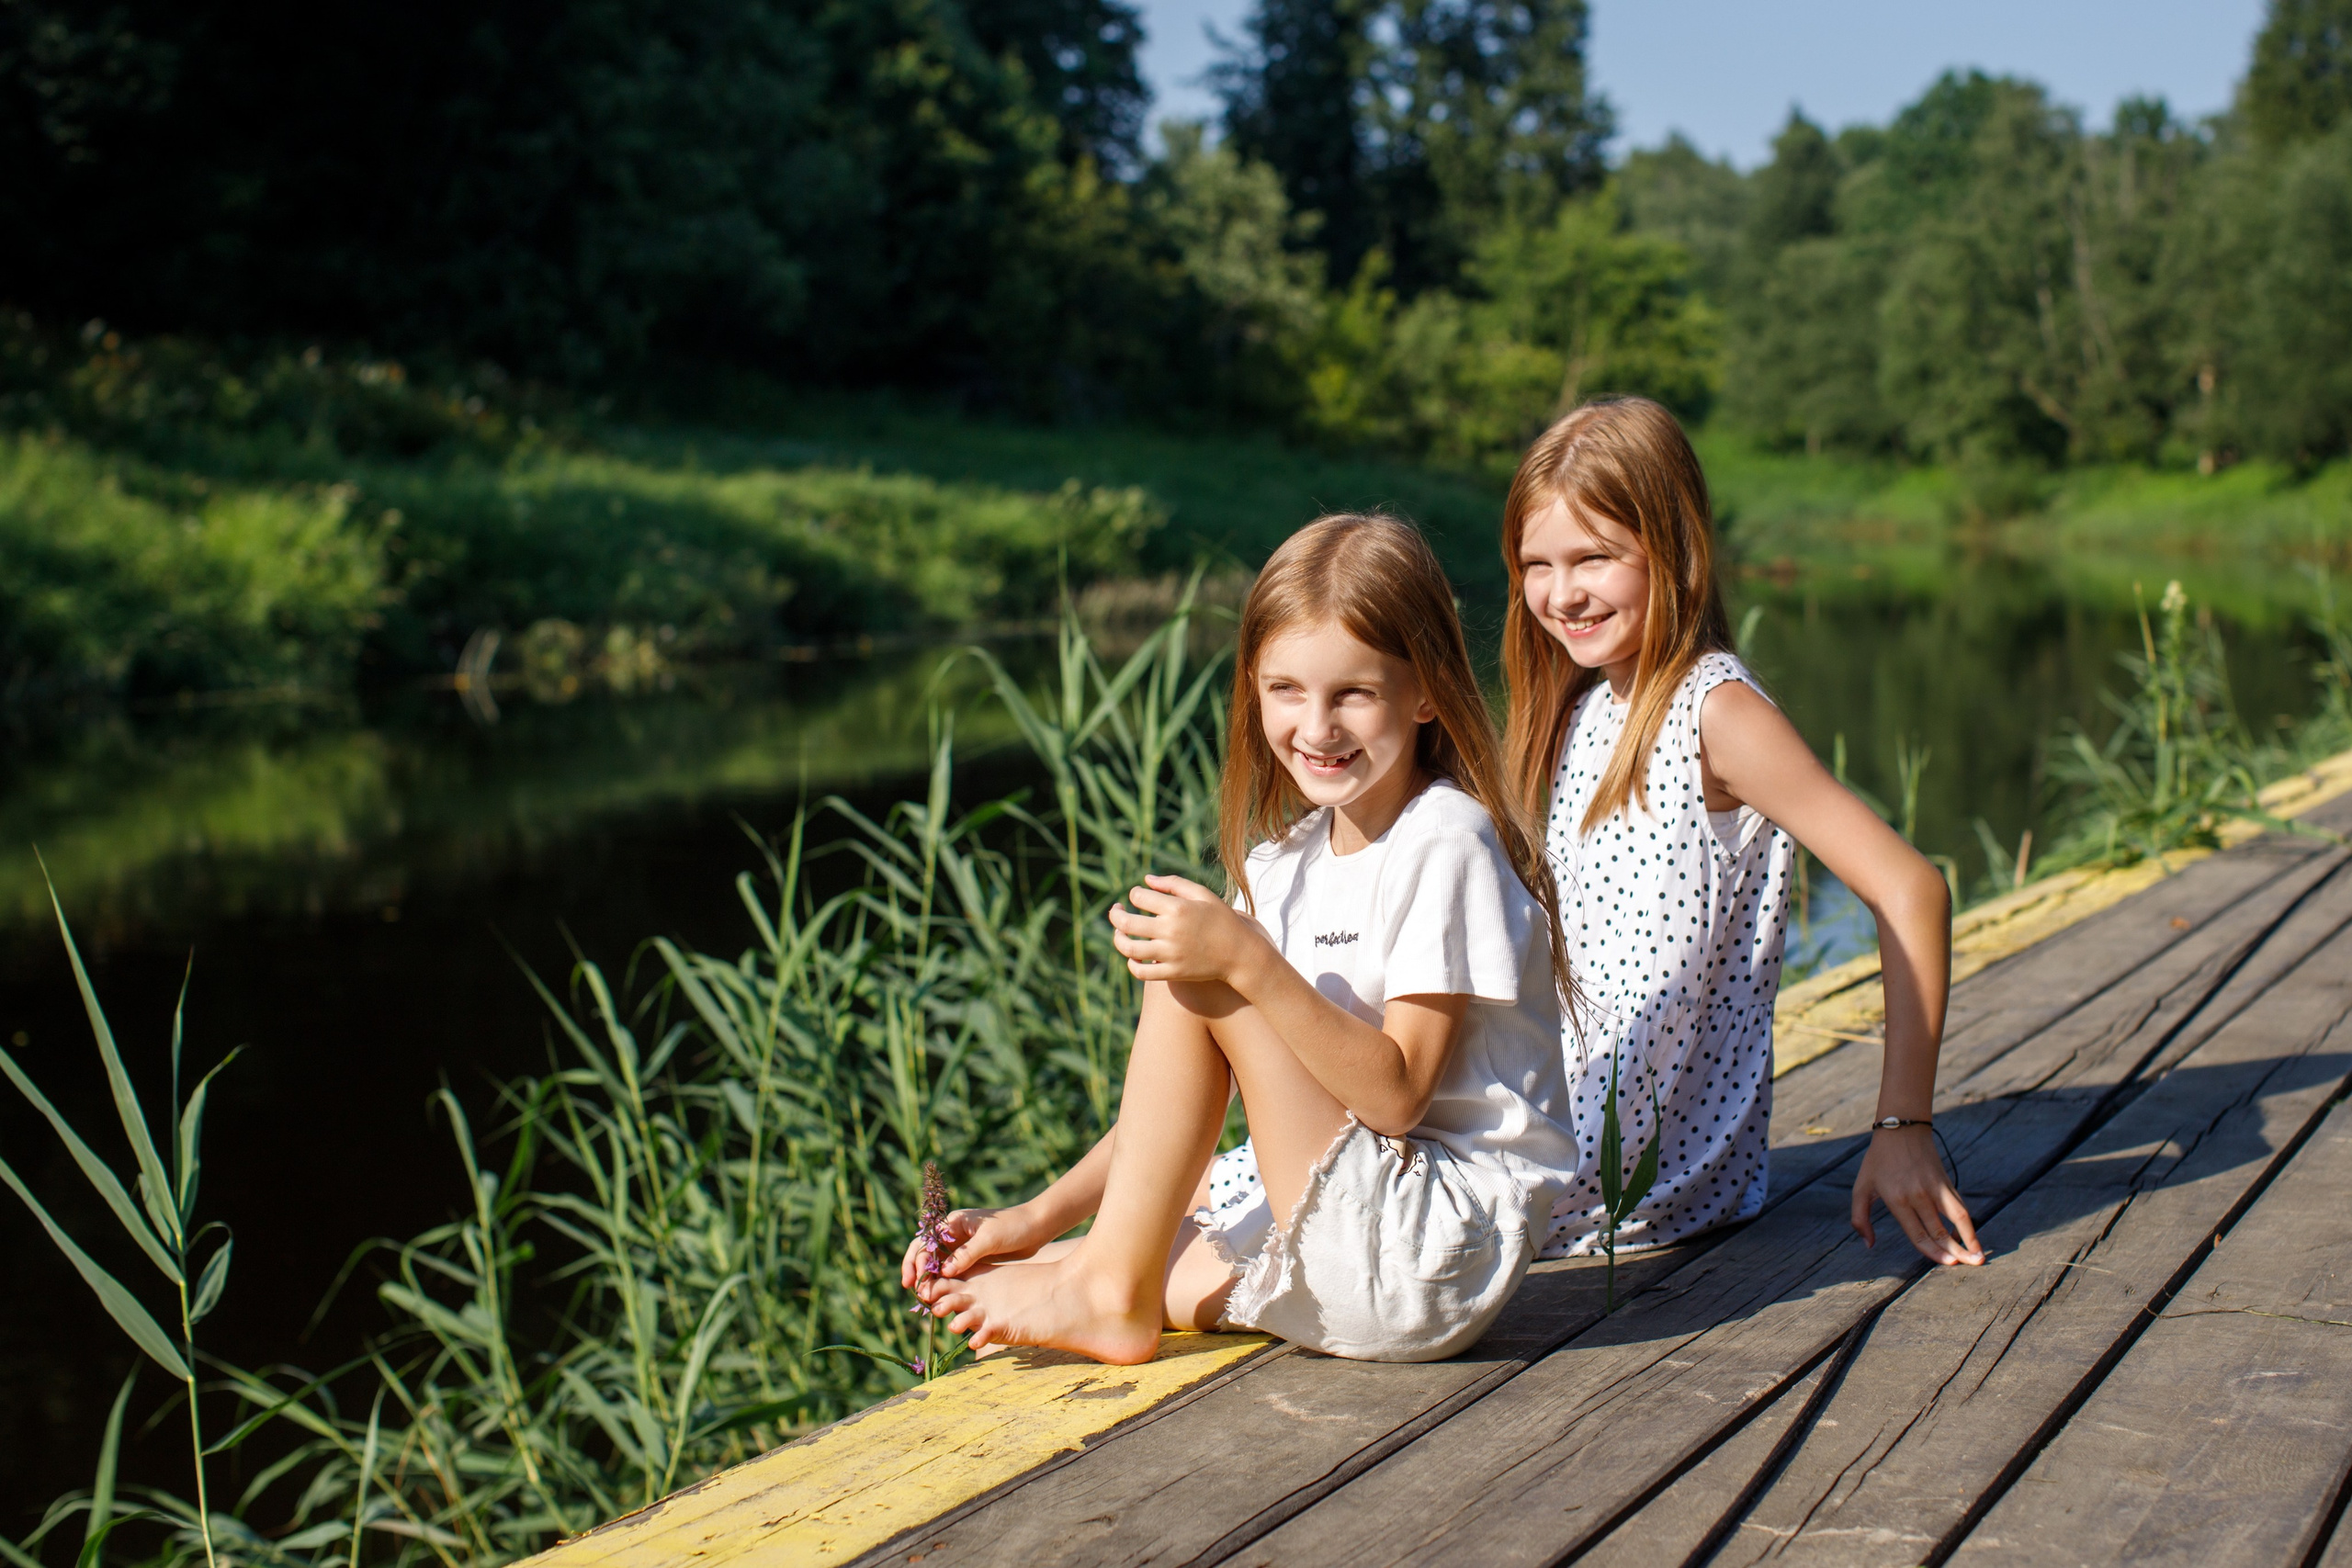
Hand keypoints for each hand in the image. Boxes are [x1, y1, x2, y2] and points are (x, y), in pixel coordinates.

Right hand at [901, 1206, 1050, 1292]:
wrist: (1036, 1228)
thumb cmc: (1013, 1227)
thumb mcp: (989, 1239)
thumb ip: (967, 1255)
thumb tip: (944, 1272)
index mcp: (953, 1223)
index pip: (926, 1241)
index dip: (917, 1260)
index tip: (916, 1278)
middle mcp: (953, 1235)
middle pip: (925, 1252)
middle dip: (915, 1269)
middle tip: (910, 1288)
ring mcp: (961, 1248)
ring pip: (936, 1265)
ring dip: (929, 1279)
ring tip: (924, 1298)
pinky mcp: (971, 1260)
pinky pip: (951, 1273)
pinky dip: (943, 1283)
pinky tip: (940, 1297)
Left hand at [1107, 875, 1271, 986]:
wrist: (1240, 953)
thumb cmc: (1221, 919)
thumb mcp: (1203, 894)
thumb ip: (1174, 883)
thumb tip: (1146, 879)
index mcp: (1178, 908)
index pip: (1139, 897)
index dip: (1134, 893)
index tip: (1138, 895)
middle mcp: (1170, 931)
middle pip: (1126, 922)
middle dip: (1115, 914)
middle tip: (1116, 910)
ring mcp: (1170, 954)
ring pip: (1128, 948)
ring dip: (1117, 938)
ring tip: (1119, 932)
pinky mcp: (1172, 973)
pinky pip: (1141, 971)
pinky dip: (1131, 964)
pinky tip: (1132, 955)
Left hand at [1850, 1126, 1984, 1265]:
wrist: (1901, 1129)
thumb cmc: (1878, 1161)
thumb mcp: (1861, 1187)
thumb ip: (1860, 1218)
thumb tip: (1868, 1245)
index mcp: (1897, 1199)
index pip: (1918, 1233)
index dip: (1934, 1251)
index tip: (1948, 1264)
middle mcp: (1919, 1195)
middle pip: (1940, 1230)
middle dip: (1956, 1252)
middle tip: (1969, 1266)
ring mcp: (1936, 1188)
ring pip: (1958, 1218)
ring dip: (1970, 1239)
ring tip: (1979, 1257)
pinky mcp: (1947, 1182)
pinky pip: (1960, 1207)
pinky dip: (1968, 1224)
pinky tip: (1971, 1238)